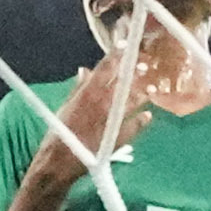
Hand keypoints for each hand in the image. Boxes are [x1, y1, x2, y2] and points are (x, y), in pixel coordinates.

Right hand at [44, 53, 145, 176]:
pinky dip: (141, 121)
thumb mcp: (65, 108)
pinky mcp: (117, 139)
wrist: (59, 163)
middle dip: (133, 72)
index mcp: (85, 95)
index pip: (103, 70)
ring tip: (151, 88)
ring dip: (141, 94)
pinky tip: (148, 115)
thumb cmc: (59, 134)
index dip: (114, 57)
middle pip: (121, 84)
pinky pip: (134, 128)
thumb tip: (85, 70)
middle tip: (144, 64)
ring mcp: (110, 122)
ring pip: (130, 103)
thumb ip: (77, 89)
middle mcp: (100, 106)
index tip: (123, 46)